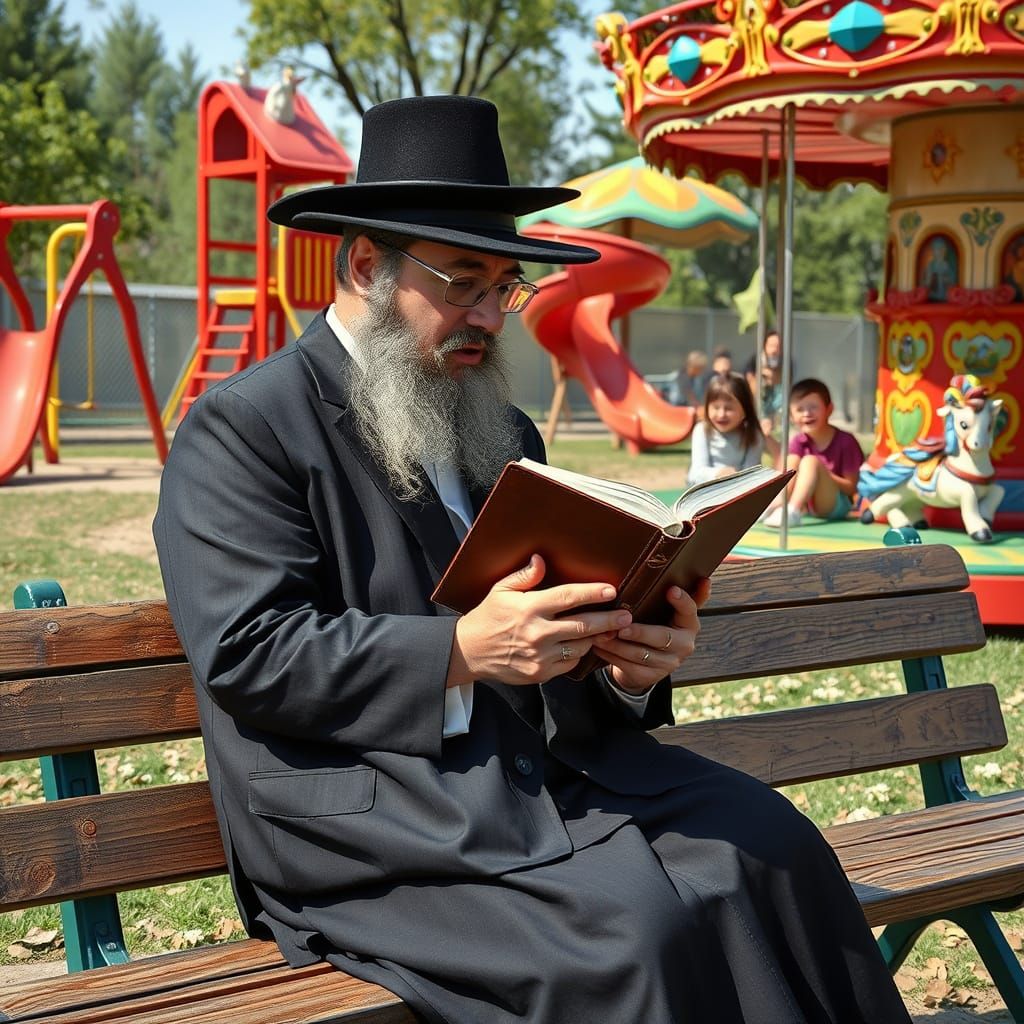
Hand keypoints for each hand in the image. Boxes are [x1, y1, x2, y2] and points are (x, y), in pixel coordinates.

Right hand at [450, 555, 631, 686]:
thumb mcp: (501, 590)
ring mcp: (540, 656)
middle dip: (608, 620)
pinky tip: (585, 644)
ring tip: (611, 629)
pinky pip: (570, 663)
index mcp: (529, 608)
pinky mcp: (541, 673)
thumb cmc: (488, 617)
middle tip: (626, 615)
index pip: (568, 597)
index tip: (611, 590)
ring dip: (597, 638)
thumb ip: (524, 576)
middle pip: (582, 625)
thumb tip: (541, 559)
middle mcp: (537, 633)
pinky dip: (579, 653)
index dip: (592, 593)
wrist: (470, 652)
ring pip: (580, 646)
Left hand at [593, 578, 710, 695]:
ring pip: (640, 654)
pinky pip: (628, 666)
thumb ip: (686, 596)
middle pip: (662, 638)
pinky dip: (611, 655)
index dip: (682, 601)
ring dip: (618, 644)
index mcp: (690, 625)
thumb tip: (705, 578)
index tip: (671, 590)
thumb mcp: (672, 612)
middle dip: (640, 632)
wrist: (650, 662)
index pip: (690, 611)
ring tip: (601, 633)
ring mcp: (668, 664)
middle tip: (621, 626)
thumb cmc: (659, 625)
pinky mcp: (649, 676)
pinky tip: (598, 646)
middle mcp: (684, 646)